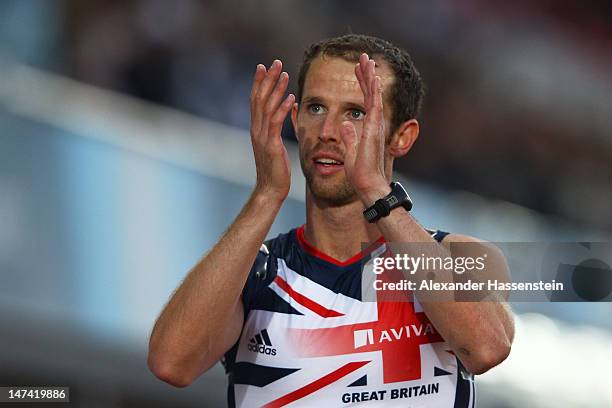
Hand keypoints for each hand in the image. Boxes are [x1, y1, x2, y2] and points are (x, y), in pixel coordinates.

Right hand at [250, 60, 294, 202]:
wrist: (270, 189)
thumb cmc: (275, 170)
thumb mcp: (274, 145)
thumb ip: (276, 128)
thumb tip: (284, 112)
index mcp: (256, 129)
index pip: (255, 100)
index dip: (259, 82)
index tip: (264, 67)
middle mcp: (256, 130)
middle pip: (259, 99)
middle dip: (267, 79)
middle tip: (274, 62)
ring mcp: (262, 137)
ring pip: (267, 107)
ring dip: (276, 89)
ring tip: (284, 74)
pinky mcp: (271, 145)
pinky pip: (276, 123)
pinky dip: (282, 109)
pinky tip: (290, 98)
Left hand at [339, 53, 389, 204]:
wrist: (367, 184)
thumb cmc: (360, 172)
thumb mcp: (349, 150)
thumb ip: (348, 137)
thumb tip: (344, 125)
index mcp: (367, 127)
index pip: (364, 100)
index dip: (361, 83)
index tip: (358, 68)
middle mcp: (373, 123)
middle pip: (369, 93)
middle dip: (366, 74)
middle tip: (363, 57)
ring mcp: (375, 125)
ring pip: (374, 95)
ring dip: (370, 77)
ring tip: (367, 60)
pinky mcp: (374, 130)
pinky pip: (375, 106)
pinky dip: (374, 92)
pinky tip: (374, 78)